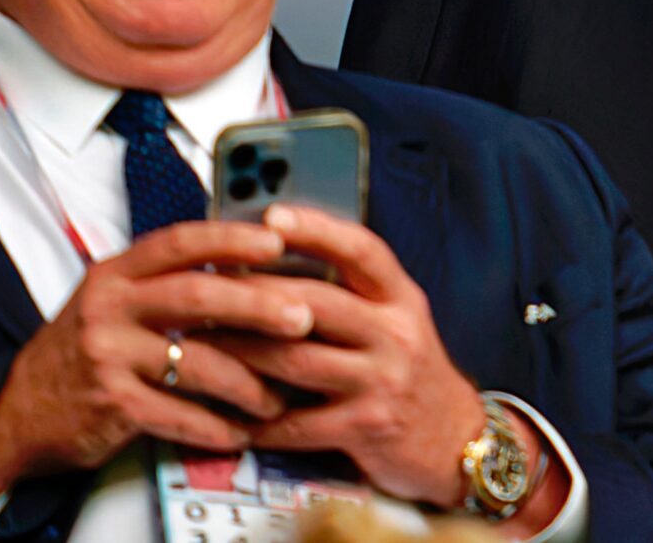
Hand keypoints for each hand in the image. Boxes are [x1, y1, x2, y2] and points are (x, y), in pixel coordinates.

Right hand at [0, 221, 309, 510]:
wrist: (21, 414)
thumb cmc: (88, 350)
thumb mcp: (116, 300)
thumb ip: (169, 280)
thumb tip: (252, 263)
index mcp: (116, 274)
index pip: (180, 242)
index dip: (232, 238)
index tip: (278, 241)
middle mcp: (110, 308)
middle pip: (197, 295)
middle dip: (258, 305)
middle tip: (303, 318)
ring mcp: (108, 356)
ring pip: (196, 361)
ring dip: (247, 382)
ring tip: (278, 396)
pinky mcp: (111, 404)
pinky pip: (177, 414)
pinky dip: (214, 426)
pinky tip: (240, 432)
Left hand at [212, 207, 485, 508]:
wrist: (452, 437)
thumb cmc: (410, 371)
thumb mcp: (398, 320)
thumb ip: (353, 294)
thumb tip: (280, 263)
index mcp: (402, 299)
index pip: (362, 250)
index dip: (317, 229)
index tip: (272, 215)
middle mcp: (396, 334)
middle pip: (315, 303)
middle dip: (252, 296)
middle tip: (204, 290)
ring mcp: (382, 380)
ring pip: (295, 360)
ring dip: (239, 353)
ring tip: (200, 346)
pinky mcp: (365, 426)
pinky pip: (297, 424)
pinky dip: (257, 421)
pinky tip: (230, 416)